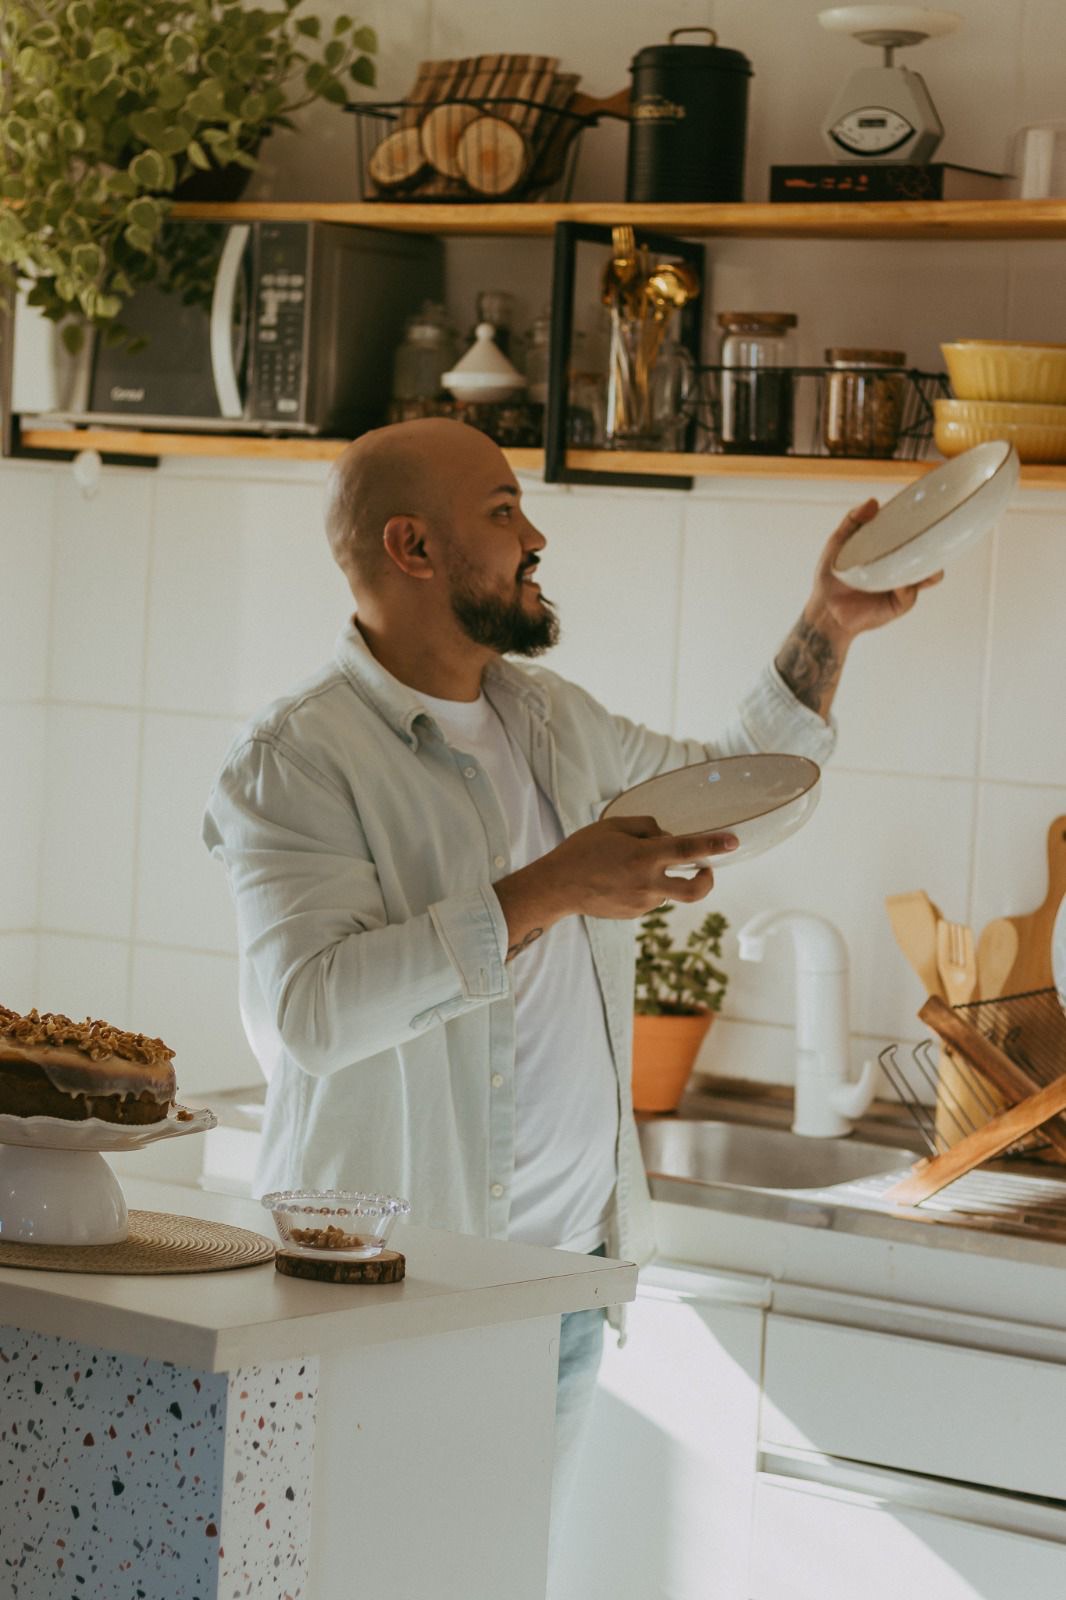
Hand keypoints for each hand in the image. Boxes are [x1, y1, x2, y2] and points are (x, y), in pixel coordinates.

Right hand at [494, 816, 738, 955]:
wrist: (557, 887)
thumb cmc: (582, 851)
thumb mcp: (613, 825)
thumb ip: (646, 826)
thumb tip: (666, 836)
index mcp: (644, 858)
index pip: (689, 849)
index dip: (714, 844)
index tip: (733, 841)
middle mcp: (648, 884)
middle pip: (695, 890)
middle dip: (708, 880)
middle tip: (706, 869)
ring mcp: (642, 903)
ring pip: (668, 890)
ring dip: (663, 877)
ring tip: (632, 865)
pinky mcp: (634, 914)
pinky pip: (651, 897)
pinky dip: (645, 886)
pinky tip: (621, 879)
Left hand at [810, 498, 943, 643]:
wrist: (824, 608)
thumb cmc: (832, 575)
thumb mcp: (839, 541)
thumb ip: (853, 520)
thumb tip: (874, 502)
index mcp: (891, 551)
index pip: (916, 537)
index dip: (925, 527)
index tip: (929, 513)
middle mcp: (901, 568)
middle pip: (932, 555)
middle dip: (938, 546)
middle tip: (932, 533)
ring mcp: (902, 587)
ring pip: (930, 575)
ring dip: (929, 566)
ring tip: (920, 557)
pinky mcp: (898, 605)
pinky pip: (910, 594)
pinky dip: (907, 586)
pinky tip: (899, 581)